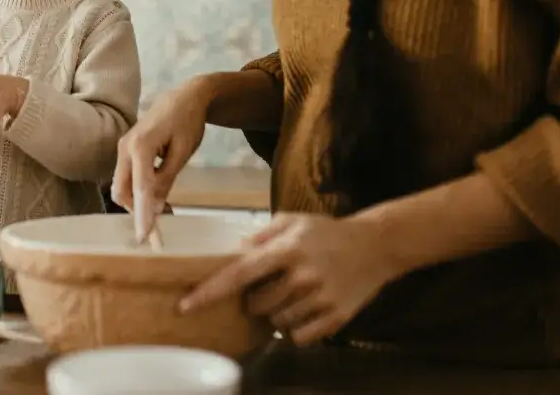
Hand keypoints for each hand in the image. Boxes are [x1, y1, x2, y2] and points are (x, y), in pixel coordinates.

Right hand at [110, 78, 210, 238]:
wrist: (183, 98)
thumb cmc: (187, 122)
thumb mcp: (183, 152)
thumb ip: (167, 179)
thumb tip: (156, 207)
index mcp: (140, 147)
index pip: (139, 188)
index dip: (142, 214)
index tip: (145, 236)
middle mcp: (125, 148)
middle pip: (121, 190)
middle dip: (135, 212)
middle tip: (157, 232)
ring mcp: (123, 149)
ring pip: (121, 186)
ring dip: (136, 203)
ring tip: (161, 215)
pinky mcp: (127, 151)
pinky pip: (127, 178)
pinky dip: (137, 192)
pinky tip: (156, 199)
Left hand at [180, 213, 400, 345]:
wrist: (375, 246)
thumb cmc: (327, 233)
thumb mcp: (292, 222)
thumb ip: (260, 236)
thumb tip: (233, 253)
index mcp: (287, 250)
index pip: (239, 274)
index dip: (209, 292)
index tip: (184, 306)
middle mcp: (302, 276)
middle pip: (256, 305)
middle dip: (257, 299)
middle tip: (276, 283)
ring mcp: (320, 299)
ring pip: (276, 323)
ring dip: (279, 313)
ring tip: (297, 292)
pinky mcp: (335, 319)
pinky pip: (298, 337)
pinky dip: (297, 328)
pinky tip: (309, 308)